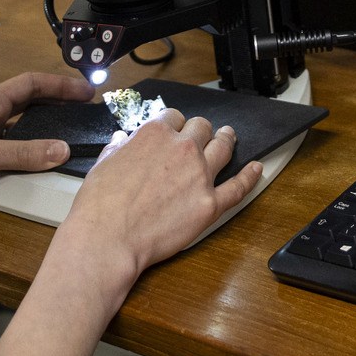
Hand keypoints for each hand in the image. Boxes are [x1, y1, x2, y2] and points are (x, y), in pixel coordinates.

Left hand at [0, 72, 93, 228]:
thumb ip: (23, 153)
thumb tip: (64, 149)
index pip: (31, 84)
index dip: (61, 85)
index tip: (88, 91)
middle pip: (28, 103)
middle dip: (57, 105)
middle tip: (85, 114)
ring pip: (18, 129)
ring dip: (42, 131)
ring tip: (69, 139)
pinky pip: (8, 153)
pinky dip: (26, 156)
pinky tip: (37, 168)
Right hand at [56, 108, 263, 283]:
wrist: (108, 238)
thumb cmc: (99, 205)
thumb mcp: (102, 164)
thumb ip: (117, 148)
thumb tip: (121, 140)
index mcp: (155, 133)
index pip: (173, 117)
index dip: (174, 124)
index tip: (174, 130)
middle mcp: (182, 148)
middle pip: (202, 128)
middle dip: (200, 131)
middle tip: (201, 136)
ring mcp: (200, 175)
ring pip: (223, 147)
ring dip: (227, 140)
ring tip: (230, 138)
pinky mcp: (210, 204)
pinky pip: (238, 186)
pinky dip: (250, 176)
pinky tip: (256, 168)